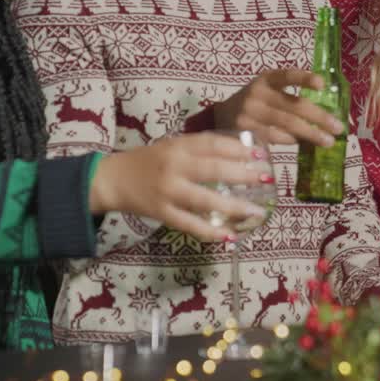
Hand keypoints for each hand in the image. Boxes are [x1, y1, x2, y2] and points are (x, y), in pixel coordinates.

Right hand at [89, 132, 272, 240]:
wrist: (112, 179)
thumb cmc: (148, 161)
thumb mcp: (172, 146)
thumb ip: (199, 149)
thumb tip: (239, 154)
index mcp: (178, 146)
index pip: (213, 144)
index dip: (238, 149)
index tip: (261, 154)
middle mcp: (174, 166)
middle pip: (213, 169)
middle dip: (243, 174)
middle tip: (267, 178)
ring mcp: (168, 191)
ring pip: (205, 199)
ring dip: (234, 206)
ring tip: (256, 211)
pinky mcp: (162, 213)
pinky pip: (190, 224)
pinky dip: (210, 232)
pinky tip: (229, 236)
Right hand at [211, 69, 342, 146]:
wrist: (220, 117)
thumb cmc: (255, 104)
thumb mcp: (268, 93)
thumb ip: (290, 99)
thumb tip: (325, 118)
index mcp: (266, 79)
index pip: (287, 75)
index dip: (304, 79)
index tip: (322, 84)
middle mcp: (257, 93)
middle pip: (293, 105)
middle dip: (319, 117)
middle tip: (338, 127)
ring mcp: (250, 113)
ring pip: (287, 124)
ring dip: (311, 134)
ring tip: (328, 141)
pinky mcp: (246, 131)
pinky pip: (276, 138)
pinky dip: (292, 141)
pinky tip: (304, 144)